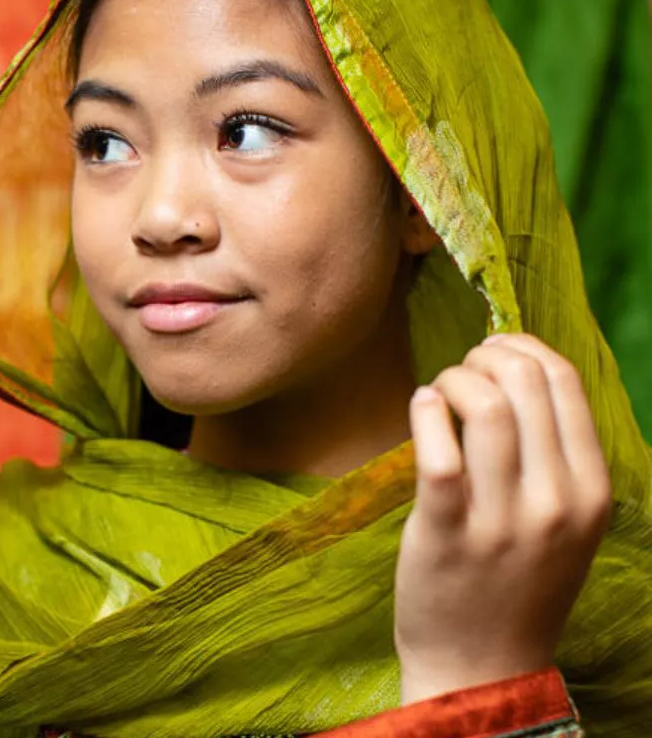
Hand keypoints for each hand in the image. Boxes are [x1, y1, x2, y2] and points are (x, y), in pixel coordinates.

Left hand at [395, 333, 610, 704]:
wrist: (483, 665)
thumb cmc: (520, 580)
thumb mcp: (565, 519)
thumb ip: (555, 452)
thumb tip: (520, 367)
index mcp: (591, 490)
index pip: (565, 382)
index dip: (523, 346)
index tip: (494, 348)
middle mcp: (556, 501)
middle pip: (524, 382)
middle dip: (484, 356)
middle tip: (462, 370)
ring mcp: (502, 519)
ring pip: (484, 405)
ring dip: (453, 378)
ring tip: (440, 391)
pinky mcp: (447, 531)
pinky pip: (437, 448)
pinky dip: (426, 410)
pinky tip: (421, 407)